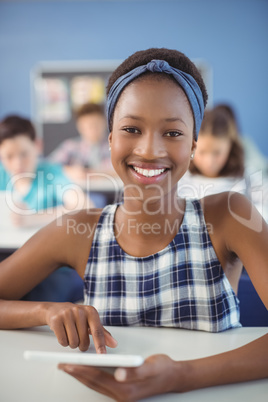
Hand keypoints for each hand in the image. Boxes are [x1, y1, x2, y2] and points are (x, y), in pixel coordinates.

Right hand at [44, 303, 116, 352]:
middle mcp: (80, 311)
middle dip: (81, 344)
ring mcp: (67, 314)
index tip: (102, 355)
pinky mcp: (56, 320)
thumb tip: (114, 344)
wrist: (55, 309)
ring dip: (72, 344)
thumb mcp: (90, 321)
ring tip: (70, 334)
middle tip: (78, 337)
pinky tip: (63, 333)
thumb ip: (102, 333)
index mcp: (91, 311)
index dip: (100, 345)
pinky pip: (63, 341)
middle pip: (84, 341)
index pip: (98, 331)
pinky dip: (64, 342)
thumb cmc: (76, 316)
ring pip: (73, 342)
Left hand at [58, 354, 179, 400]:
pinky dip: (91, 376)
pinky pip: (101, 383)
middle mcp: (120, 395)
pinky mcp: (122, 390)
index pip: (97, 378)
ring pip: (95, 384)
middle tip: (61, 364)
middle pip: (93, 382)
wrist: (174, 376)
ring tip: (69, 367)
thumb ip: (136, 371)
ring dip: (82, 375)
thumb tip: (119, 374)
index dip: (81, 370)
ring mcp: (121, 394)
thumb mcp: (151, 367)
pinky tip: (87, 369)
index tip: (68, 363)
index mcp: (125, 389)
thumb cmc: (163, 369)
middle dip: (76, 373)